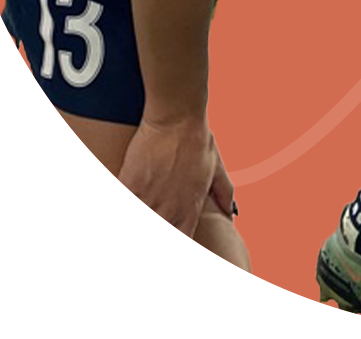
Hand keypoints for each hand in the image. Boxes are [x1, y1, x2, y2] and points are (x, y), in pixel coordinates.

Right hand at [117, 116, 219, 236]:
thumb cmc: (198, 141)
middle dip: (160, 218)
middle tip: (161, 206)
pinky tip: (134, 188)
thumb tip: (232, 211)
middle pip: (162, 232)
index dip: (180, 237)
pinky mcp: (129, 186)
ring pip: (144, 221)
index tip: (174, 225)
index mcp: (189, 211)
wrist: (177, 119)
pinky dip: (132, 195)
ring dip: (148, 207)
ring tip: (151, 197)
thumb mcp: (217, 168)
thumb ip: (224, 193)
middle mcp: (167, 212)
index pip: (184, 241)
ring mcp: (147, 201)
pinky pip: (128, 199)